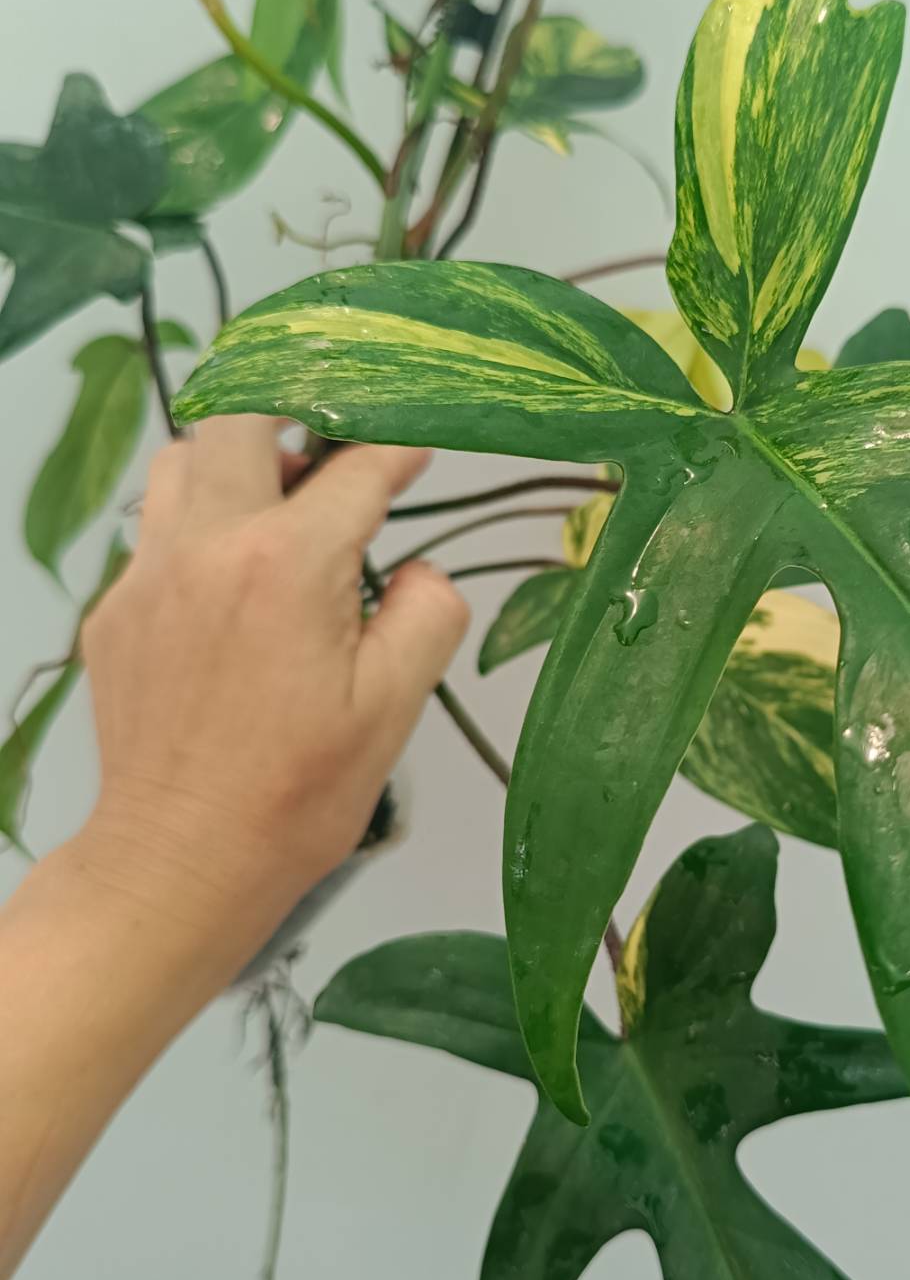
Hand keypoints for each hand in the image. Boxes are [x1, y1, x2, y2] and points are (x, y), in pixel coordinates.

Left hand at [76, 417, 467, 968]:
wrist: (180, 863)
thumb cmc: (299, 794)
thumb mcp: (394, 708)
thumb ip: (426, 614)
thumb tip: (418, 571)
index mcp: (287, 564)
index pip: (355, 469)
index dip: (397, 450)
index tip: (418, 448)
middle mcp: (207, 546)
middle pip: (241, 421)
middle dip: (296, 416)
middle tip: (335, 455)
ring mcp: (147, 575)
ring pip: (180, 463)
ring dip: (234, 464)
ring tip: (277, 509)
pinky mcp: (113, 611)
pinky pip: (155, 532)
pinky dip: (198, 528)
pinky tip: (232, 586)